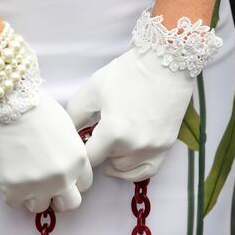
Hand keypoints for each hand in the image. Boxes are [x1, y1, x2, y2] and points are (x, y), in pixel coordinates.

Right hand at [0, 91, 92, 211]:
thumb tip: (64, 166)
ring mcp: (39, 186)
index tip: (60, 175)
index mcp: (79, 161)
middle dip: (59, 197)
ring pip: (40, 207)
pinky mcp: (14, 188)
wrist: (7, 102)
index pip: (84, 185)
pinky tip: (8, 175)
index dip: (71, 180)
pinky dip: (11, 192)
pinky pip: (14, 202)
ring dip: (32, 196)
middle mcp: (63, 177)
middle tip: (46, 187)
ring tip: (24, 179)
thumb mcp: (67, 129)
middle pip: (70, 204)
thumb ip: (70, 153)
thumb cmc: (37, 108)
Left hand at [66, 48, 193, 180]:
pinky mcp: (165, 147)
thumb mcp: (92, 89)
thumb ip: (74, 115)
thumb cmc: (128, 73)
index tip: (83, 141)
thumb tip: (67, 135)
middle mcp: (133, 146)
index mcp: (113, 133)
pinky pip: (146, 171)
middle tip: (101, 133)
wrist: (167, 62)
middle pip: (107, 163)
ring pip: (125, 169)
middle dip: (101, 150)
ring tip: (114, 141)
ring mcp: (152, 149)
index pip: (89, 158)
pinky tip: (126, 158)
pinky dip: (134, 169)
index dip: (83, 150)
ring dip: (116, 158)